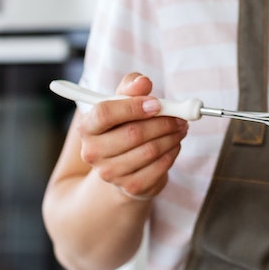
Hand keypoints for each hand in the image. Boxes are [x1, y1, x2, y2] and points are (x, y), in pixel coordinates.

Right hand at [75, 72, 187, 201]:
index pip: (104, 114)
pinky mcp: (131, 186)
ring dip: (172, 136)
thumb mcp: (123, 102)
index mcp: (87, 127)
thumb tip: (143, 82)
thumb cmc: (123, 125)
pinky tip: (174, 144)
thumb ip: (131, 87)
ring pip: (149, 151)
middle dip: (162, 122)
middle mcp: (93, 152)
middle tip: (180, 116)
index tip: (157, 103)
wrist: (123, 165)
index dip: (133, 107)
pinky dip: (172, 152)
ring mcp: (110, 173)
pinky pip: (159, 167)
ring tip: (181, 127)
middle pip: (133, 133)